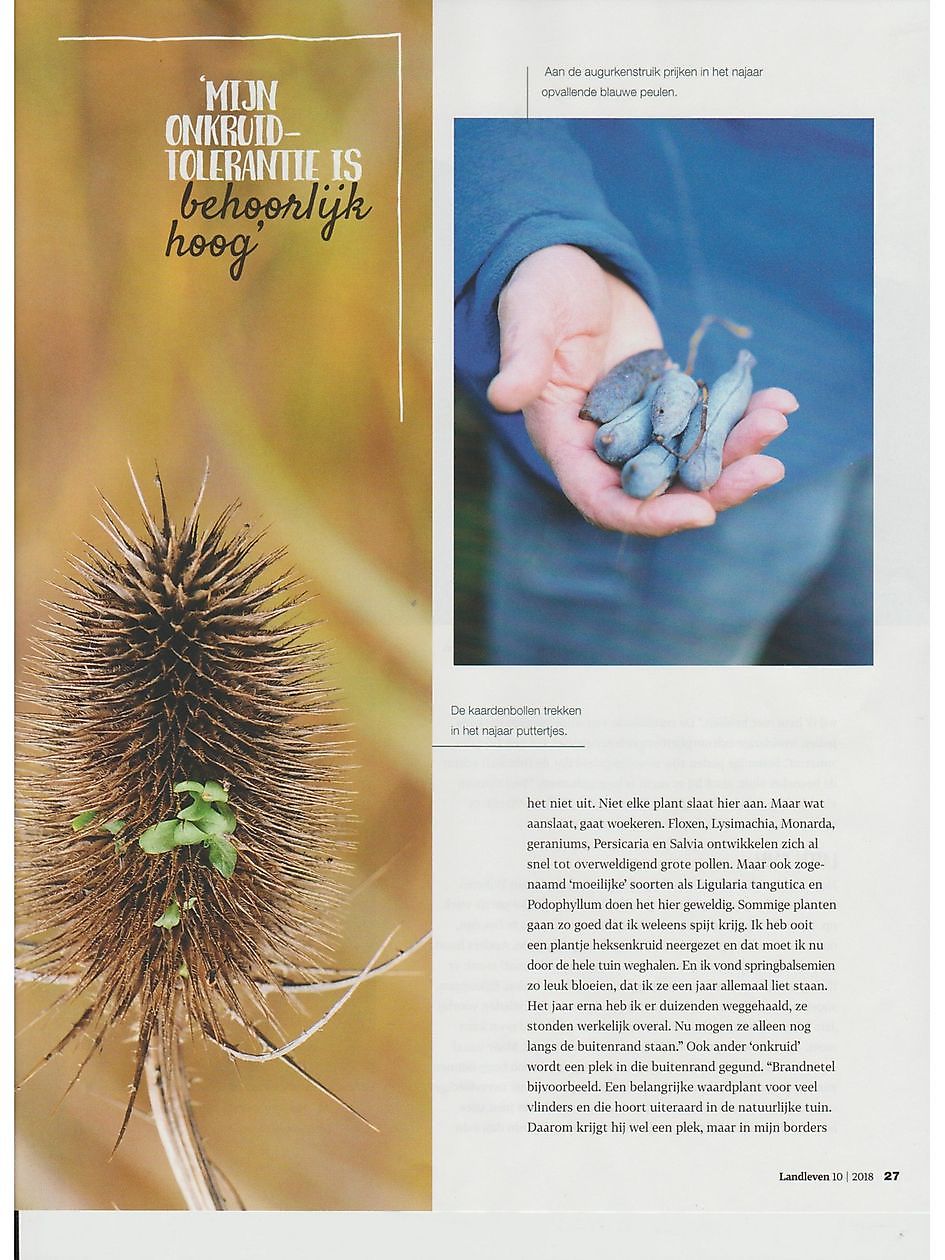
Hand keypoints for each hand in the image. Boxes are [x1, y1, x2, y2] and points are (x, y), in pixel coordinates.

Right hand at [487, 245, 794, 535]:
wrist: (571, 265)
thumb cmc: (539, 291)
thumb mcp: (529, 320)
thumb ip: (523, 360)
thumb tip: (504, 395)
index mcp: (565, 443)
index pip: (604, 501)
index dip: (650, 515)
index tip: (701, 514)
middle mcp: (606, 448)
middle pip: (663, 491)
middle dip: (717, 486)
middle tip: (768, 467)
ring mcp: (642, 428)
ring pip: (695, 460)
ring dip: (740, 450)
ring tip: (777, 419)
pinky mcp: (671, 404)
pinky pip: (711, 423)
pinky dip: (745, 416)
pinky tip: (781, 398)